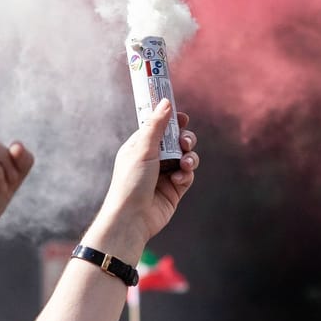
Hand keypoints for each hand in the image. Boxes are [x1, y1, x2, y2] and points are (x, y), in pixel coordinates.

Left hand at [82, 101, 196, 262]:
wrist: (132, 219)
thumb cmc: (131, 183)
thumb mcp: (142, 150)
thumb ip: (156, 126)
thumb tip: (165, 101)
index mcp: (140, 147)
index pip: (158, 128)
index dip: (171, 121)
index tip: (182, 117)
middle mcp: (153, 159)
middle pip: (176, 141)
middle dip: (185, 139)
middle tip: (185, 142)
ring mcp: (164, 174)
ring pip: (186, 157)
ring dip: (189, 157)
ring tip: (185, 163)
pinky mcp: (175, 190)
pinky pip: (188, 176)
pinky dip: (186, 175)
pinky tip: (178, 181)